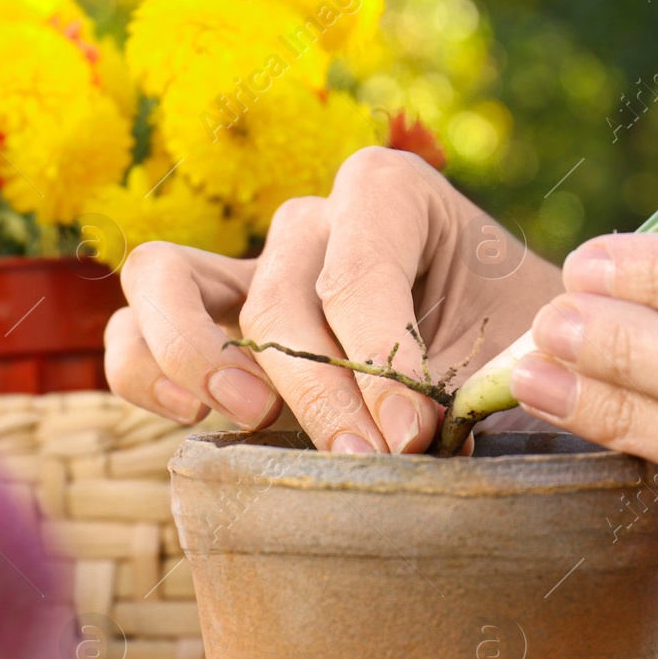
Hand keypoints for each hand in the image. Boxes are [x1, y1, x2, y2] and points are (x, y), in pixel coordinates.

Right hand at [104, 147, 562, 452]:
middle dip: (320, 389)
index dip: (380, 357)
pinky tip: (197, 419)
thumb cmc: (517, 355)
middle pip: (279, 295)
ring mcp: (247, 270)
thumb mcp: (525, 352)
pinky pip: (132, 327)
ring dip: (196, 352)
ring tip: (249, 416)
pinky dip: (144, 370)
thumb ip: (496, 375)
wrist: (507, 368)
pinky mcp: (207, 327)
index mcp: (390, 197)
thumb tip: (429, 432)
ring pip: (164, 273)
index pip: (357, 268)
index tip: (415, 435)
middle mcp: (310, 221)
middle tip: (366, 461)